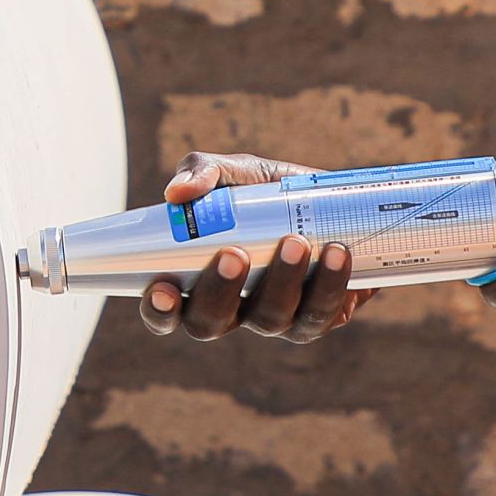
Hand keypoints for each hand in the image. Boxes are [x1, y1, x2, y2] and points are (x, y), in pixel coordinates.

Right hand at [136, 153, 376, 343]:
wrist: (337, 200)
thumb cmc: (270, 192)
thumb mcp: (235, 172)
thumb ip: (202, 172)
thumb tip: (178, 191)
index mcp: (198, 281)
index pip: (166, 312)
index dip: (158, 310)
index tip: (162, 287)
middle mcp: (232, 309)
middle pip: (210, 323)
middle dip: (220, 292)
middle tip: (234, 254)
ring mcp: (275, 319)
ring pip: (270, 320)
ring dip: (282, 283)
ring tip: (297, 242)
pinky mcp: (320, 318)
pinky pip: (321, 315)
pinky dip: (330, 285)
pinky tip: (336, 252)